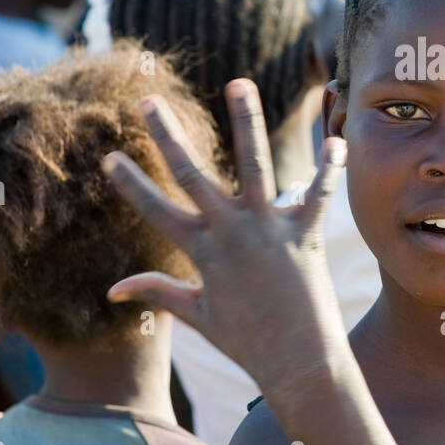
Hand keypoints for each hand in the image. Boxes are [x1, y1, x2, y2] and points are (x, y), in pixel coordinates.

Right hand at [104, 79, 349, 389]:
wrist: (299, 362)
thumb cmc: (247, 340)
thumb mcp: (197, 315)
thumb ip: (158, 291)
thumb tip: (113, 290)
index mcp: (203, 253)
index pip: (157, 211)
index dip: (132, 184)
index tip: (110, 155)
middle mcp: (232, 234)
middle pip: (192, 176)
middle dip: (168, 136)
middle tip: (148, 101)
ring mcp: (269, 231)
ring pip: (254, 166)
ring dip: (246, 122)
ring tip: (239, 83)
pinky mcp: (306, 233)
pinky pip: (318, 193)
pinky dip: (328, 167)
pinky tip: (334, 139)